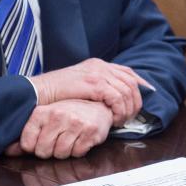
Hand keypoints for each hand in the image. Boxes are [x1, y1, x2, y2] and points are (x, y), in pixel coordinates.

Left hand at [5, 99, 111, 159]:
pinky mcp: (90, 131)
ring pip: (61, 154)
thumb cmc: (69, 113)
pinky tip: (80, 138)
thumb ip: (26, 135)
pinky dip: (78, 150)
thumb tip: (8, 150)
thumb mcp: (45, 119)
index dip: (33, 147)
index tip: (40, 140)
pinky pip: (78, 153)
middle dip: (49, 150)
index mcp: (42, 112)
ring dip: (64, 151)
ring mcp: (75, 123)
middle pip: (43, 152)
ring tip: (69, 138)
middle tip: (57, 139)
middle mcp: (58, 115)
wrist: (97, 106)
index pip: (27, 144)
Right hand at [28, 58, 152, 123]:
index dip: (141, 84)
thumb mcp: (79, 86)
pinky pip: (117, 97)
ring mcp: (97, 73)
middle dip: (135, 102)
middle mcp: (100, 65)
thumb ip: (96, 88)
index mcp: (98, 64)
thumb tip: (111, 100)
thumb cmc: (56, 94)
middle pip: (131, 82)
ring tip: (120, 121)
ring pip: (127, 91)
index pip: (128, 72)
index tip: (147, 96)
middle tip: (129, 117)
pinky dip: (119, 110)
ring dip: (127, 109)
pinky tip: (113, 119)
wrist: (38, 92)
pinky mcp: (94, 83)